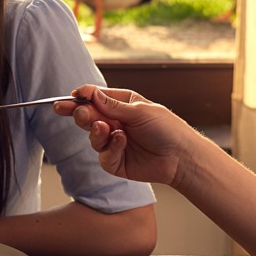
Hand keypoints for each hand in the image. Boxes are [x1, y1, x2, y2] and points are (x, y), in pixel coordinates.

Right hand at [55, 85, 192, 185]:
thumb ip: (112, 105)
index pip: (95, 98)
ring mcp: (115, 143)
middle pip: (88, 117)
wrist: (182, 158)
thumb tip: (90, 93)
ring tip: (105, 128)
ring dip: (96, 132)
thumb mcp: (139, 111)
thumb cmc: (167, 129)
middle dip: (80, 114)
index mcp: (122, 105)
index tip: (73, 97)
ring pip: (92, 136)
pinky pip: (103, 155)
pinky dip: (110, 148)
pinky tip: (121, 143)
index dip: (82, 98)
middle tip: (80, 113)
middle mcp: (116, 123)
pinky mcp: (116, 162)